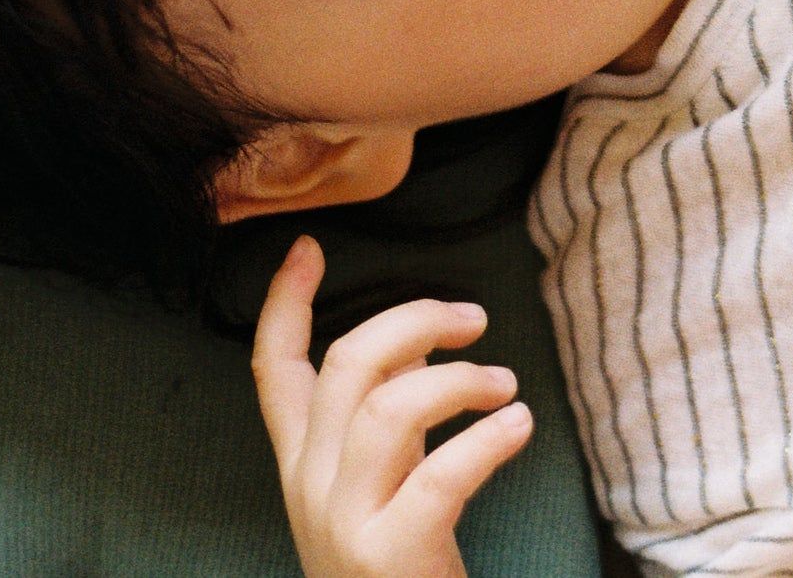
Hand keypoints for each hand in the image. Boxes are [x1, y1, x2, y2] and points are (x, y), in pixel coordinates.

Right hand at [252, 236, 535, 577]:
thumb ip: (384, 426)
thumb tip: (417, 347)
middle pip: (344, 367)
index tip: (308, 247)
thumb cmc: (399, 574)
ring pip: (386, 407)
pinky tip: (519, 427)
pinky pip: (439, 475)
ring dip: (456, 380)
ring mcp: (344, 522)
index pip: (273, 371)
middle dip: (410, 322)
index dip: (284, 304)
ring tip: (505, 386)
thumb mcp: (376, 494)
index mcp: (301, 469)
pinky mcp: (390, 555)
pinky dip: (486, 440)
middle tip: (473, 319)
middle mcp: (311, 488)